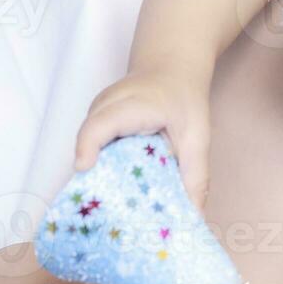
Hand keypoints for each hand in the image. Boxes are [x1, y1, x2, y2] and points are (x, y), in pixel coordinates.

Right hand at [73, 67, 212, 211]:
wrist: (172, 67)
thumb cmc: (184, 99)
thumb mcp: (197, 135)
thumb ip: (196, 175)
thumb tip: (193, 216)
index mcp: (134, 104)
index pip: (101, 123)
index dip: (88, 146)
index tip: (85, 170)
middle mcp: (108, 103)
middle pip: (87, 136)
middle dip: (91, 171)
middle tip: (100, 207)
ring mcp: (97, 108)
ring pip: (86, 141)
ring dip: (93, 169)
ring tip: (105, 201)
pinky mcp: (95, 117)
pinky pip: (89, 141)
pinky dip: (96, 162)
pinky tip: (109, 184)